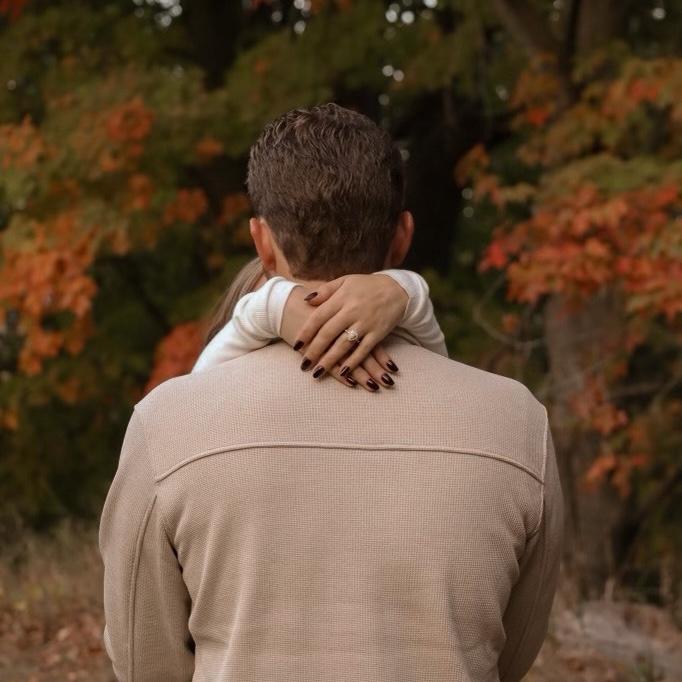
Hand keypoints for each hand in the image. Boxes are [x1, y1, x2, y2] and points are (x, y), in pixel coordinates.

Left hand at [280, 273, 406, 391]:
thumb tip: (306, 300)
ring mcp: (365, 323)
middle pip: (328, 334)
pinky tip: (343, 373)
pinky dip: (353, 363)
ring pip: (344, 345)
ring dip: (330, 361)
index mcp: (341, 298)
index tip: (297, 345)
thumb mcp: (345, 281)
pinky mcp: (377, 333)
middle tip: (303, 365)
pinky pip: (363, 351)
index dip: (306, 332)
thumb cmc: (367, 285)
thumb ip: (325, 291)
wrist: (397, 289)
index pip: (319, 317)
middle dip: (314, 351)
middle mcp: (352, 311)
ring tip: (317, 372)